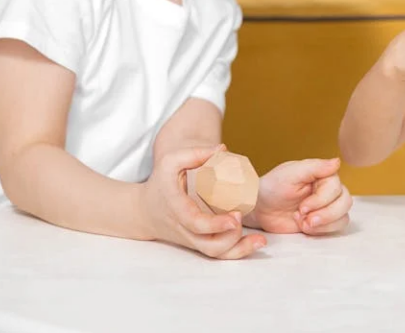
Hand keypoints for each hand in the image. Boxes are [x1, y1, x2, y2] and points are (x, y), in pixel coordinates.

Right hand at [139, 145, 265, 258]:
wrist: (145, 213)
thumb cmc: (160, 183)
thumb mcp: (170, 162)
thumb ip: (195, 153)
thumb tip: (223, 149)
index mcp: (178, 210)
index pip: (196, 224)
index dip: (216, 225)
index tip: (235, 217)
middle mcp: (186, 230)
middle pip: (209, 246)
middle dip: (230, 239)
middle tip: (241, 219)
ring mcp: (193, 240)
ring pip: (216, 255)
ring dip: (239, 250)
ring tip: (260, 240)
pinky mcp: (200, 244)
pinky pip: (219, 254)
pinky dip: (238, 252)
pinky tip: (255, 242)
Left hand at [253, 158, 351, 234]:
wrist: (261, 208)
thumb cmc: (272, 187)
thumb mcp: (290, 174)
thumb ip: (315, 167)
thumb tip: (337, 161)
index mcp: (322, 175)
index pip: (336, 187)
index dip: (321, 200)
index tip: (303, 207)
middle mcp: (328, 189)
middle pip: (345, 202)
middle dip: (326, 214)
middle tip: (305, 219)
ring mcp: (327, 205)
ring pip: (343, 215)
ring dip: (325, 223)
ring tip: (304, 223)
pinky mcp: (324, 221)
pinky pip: (337, 226)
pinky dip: (323, 230)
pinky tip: (307, 227)